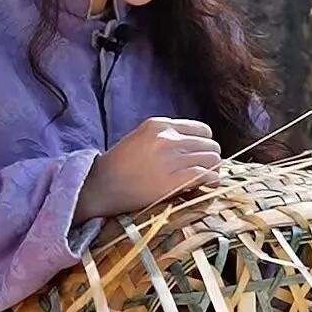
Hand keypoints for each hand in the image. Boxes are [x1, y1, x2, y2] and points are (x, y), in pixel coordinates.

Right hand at [74, 118, 221, 222]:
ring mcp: (170, 159)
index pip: (202, 130)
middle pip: (210, 144)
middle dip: (209, 157)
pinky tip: (207, 185)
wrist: (100, 186)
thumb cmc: (120, 165)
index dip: (204, 144)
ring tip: (205, 179)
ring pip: (212, 159)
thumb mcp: (142, 138)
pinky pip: (206, 175)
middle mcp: (167, 138)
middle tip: (203, 170)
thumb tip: (199, 145)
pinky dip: (211, 180)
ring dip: (212, 169)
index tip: (199, 155)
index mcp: (159, 125)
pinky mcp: (173, 180)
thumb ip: (167, 136)